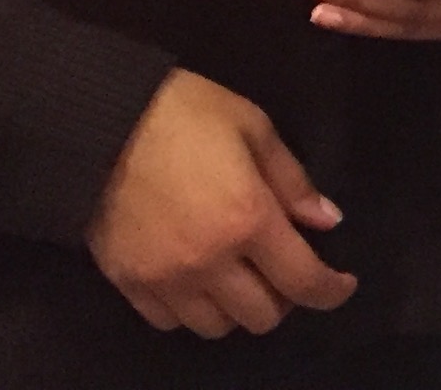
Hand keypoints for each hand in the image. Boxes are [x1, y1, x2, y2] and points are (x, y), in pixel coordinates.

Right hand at [87, 69, 356, 336]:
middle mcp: (210, 262)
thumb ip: (293, 181)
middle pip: (261, 316)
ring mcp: (166, 279)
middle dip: (282, 298)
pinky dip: (190, 309)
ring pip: (215, 327)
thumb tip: (327, 221)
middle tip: (281, 268)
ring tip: (237, 275)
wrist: (99, 123)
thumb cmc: (186, 114)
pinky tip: (195, 280)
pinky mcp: (128, 284)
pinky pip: (169, 322)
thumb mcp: (254, 128)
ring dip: (236, 307)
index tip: (341, 285)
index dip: (330, 292)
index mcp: (248, 220)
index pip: (302, 280)